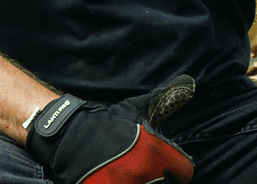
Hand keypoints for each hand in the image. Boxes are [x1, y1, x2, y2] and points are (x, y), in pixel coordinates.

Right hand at [26, 76, 194, 183]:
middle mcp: (147, 174)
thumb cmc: (104, 123)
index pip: (184, 171)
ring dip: (142, 181)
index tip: (167, 166)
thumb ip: (162, 100)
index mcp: (157, 153)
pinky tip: (115, 179)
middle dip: (158, 177)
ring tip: (128, 173)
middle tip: (142, 169)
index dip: (176, 168)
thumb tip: (187, 82)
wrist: (69, 136)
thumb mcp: (134, 109)